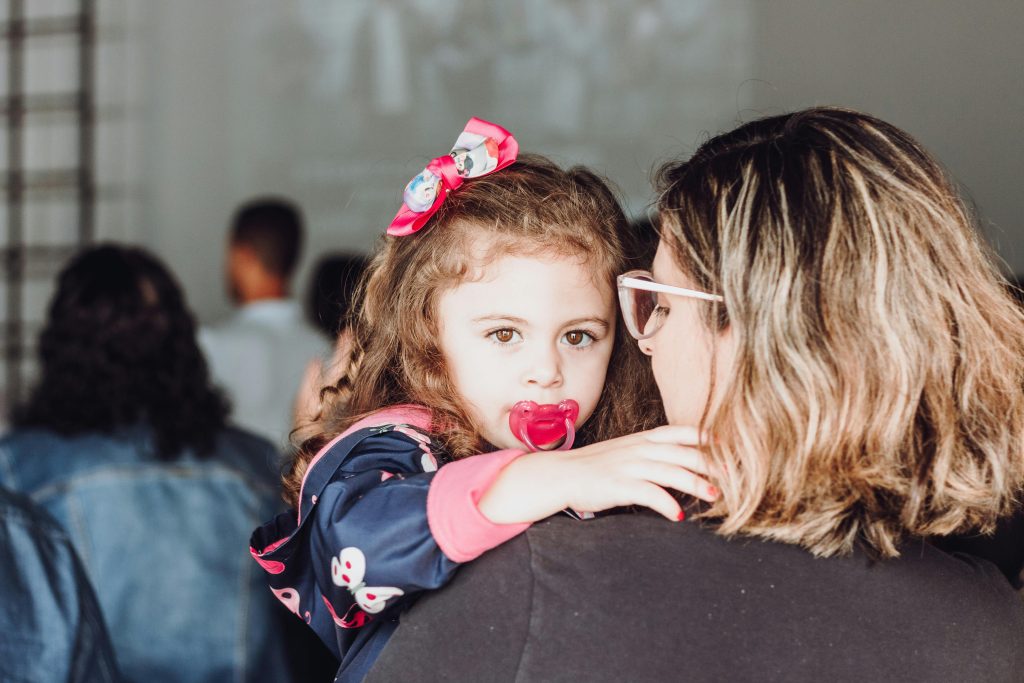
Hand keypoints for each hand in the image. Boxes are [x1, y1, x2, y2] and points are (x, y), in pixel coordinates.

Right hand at [477, 426, 717, 523]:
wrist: (559, 475)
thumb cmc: (594, 468)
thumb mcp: (624, 452)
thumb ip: (649, 455)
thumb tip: (678, 464)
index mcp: (642, 439)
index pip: (680, 432)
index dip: (705, 438)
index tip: (725, 447)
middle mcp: (639, 449)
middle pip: (684, 453)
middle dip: (711, 464)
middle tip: (732, 478)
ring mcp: (629, 466)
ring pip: (672, 471)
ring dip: (696, 484)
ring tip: (714, 497)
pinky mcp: (619, 485)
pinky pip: (650, 493)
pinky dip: (667, 504)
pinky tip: (679, 515)